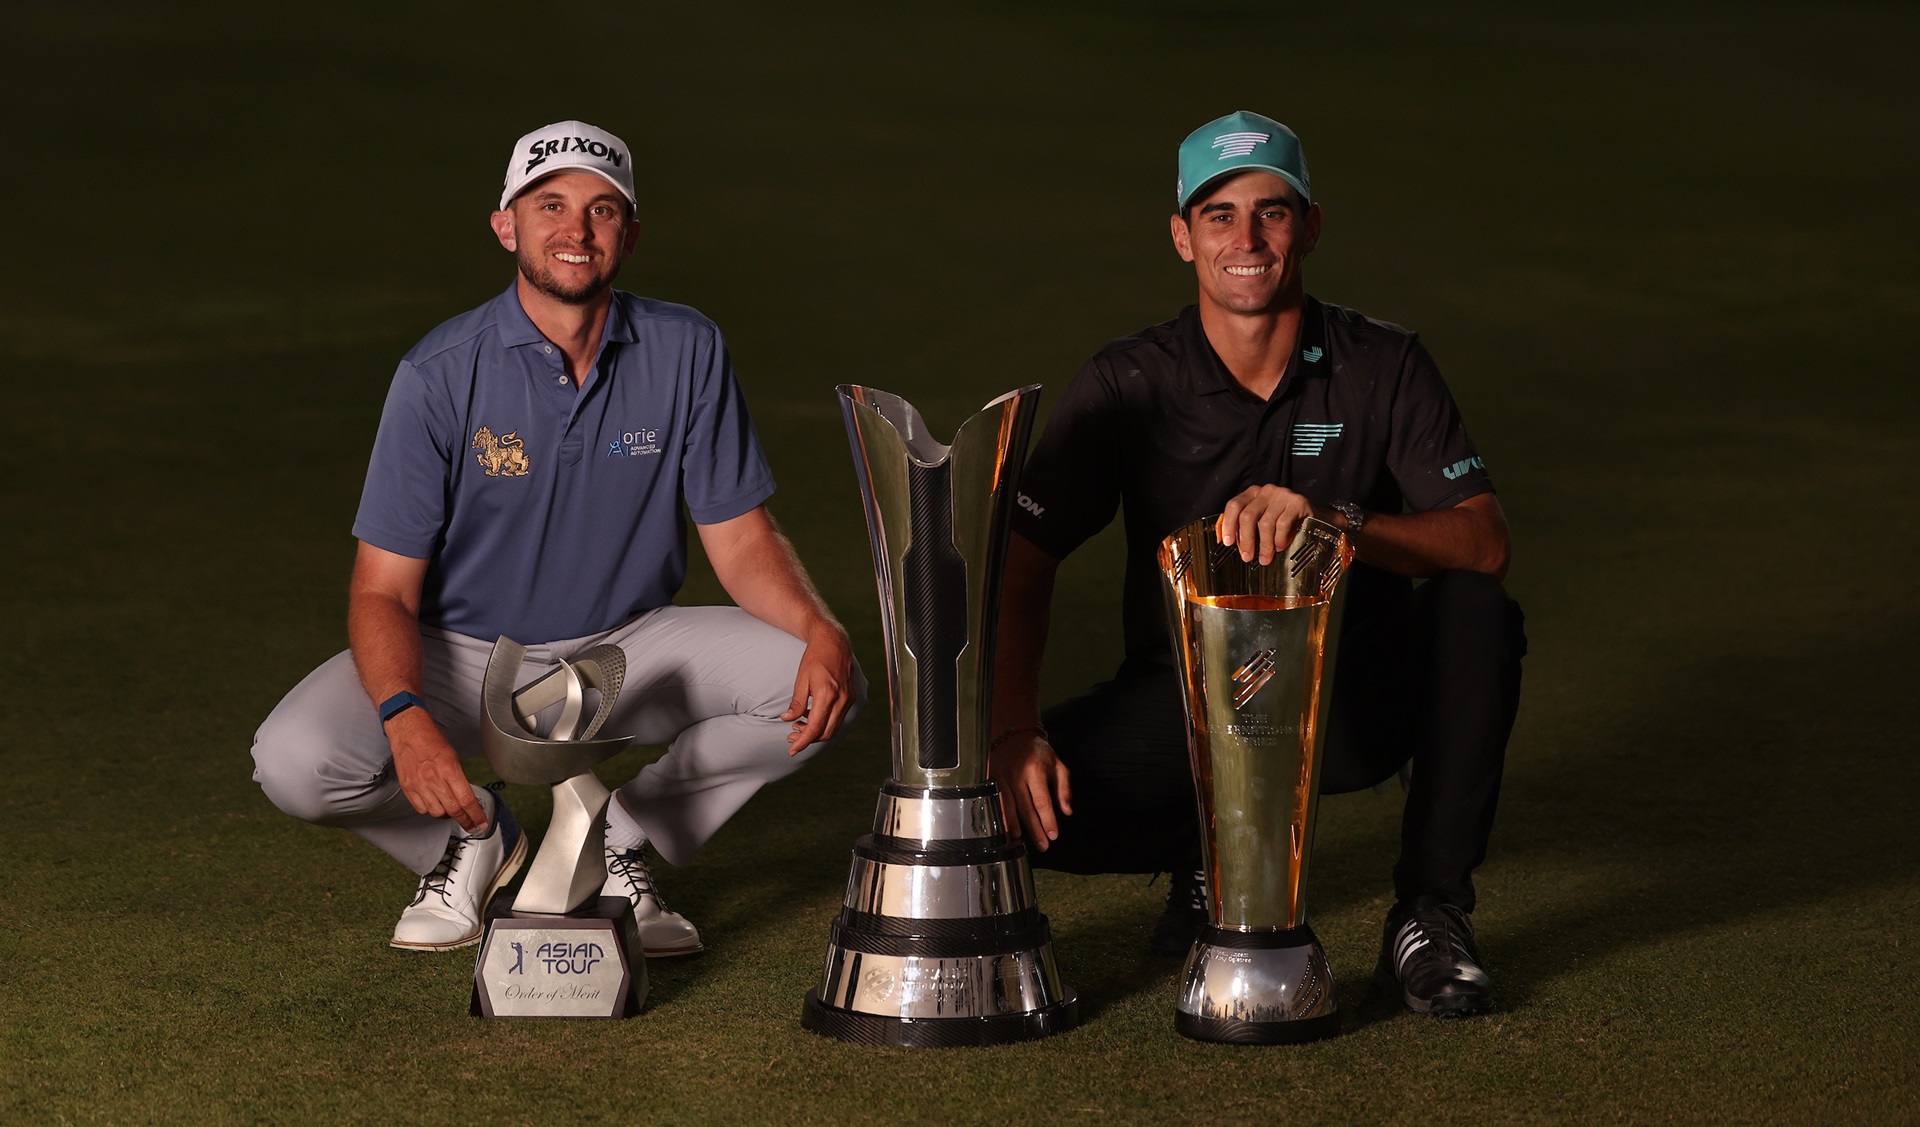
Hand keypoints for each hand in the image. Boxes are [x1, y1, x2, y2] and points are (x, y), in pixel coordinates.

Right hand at [386, 709, 486, 832]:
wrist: (409, 733)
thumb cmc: (432, 742)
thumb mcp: (454, 757)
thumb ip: (459, 778)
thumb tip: (466, 797)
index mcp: (449, 770)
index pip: (467, 800)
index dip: (476, 815)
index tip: (481, 823)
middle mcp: (434, 779)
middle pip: (454, 810)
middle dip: (465, 821)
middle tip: (471, 825)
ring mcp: (419, 785)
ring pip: (437, 813)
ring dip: (447, 815)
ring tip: (451, 811)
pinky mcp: (408, 788)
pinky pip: (421, 809)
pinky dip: (430, 810)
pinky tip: (434, 804)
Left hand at [781, 622, 855, 753]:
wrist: (834, 642)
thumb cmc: (815, 657)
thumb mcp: (801, 679)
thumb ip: (797, 702)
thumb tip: (787, 719)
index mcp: (827, 694)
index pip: (815, 728)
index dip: (802, 742)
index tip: (792, 749)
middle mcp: (841, 699)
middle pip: (826, 732)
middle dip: (808, 739)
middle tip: (791, 737)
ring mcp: (848, 699)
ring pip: (833, 728)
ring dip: (816, 733)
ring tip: (798, 727)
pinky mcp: (851, 697)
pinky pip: (838, 718)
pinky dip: (824, 723)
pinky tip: (810, 717)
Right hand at [988, 730, 1072, 848]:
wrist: (1014, 734)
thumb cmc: (1038, 752)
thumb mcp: (1058, 765)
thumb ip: (1064, 788)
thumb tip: (1066, 811)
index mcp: (1035, 770)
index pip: (1042, 801)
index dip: (1048, 820)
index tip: (1053, 835)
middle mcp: (1017, 775)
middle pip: (1026, 809)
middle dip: (1034, 830)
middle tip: (1042, 845)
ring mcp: (1001, 777)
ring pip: (1007, 807)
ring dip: (1014, 827)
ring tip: (1019, 843)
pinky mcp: (991, 778)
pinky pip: (995, 801)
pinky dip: (1000, 816)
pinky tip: (1003, 828)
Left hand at [1217, 485, 1319, 564]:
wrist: (1317, 518)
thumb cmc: (1285, 522)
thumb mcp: (1263, 521)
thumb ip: (1246, 527)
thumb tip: (1228, 542)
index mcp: (1254, 493)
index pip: (1234, 505)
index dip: (1228, 524)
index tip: (1228, 542)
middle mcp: (1267, 491)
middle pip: (1248, 515)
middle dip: (1246, 540)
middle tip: (1247, 557)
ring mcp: (1283, 495)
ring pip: (1265, 523)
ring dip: (1264, 545)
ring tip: (1265, 558)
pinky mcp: (1297, 503)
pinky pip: (1282, 524)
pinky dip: (1279, 539)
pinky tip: (1280, 547)